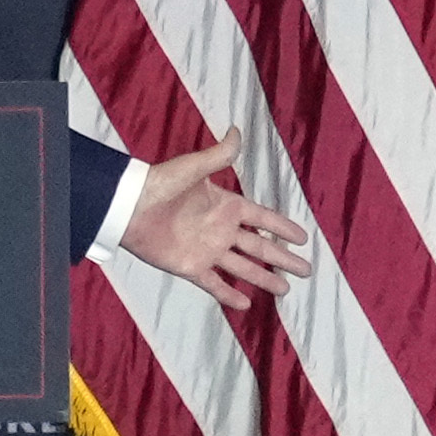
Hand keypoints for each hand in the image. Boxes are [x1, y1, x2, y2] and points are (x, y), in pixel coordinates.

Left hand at [117, 127, 312, 314]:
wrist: (129, 208)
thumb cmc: (159, 183)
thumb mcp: (193, 167)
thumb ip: (219, 155)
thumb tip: (237, 130)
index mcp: (225, 205)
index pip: (263, 218)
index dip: (283, 228)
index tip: (303, 238)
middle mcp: (220, 230)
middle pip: (260, 247)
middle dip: (283, 259)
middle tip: (306, 270)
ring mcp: (207, 250)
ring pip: (243, 268)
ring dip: (263, 279)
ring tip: (284, 291)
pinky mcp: (191, 267)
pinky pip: (214, 284)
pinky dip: (229, 295)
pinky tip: (246, 305)